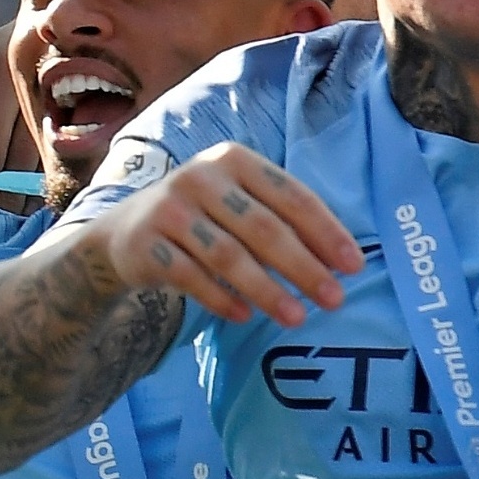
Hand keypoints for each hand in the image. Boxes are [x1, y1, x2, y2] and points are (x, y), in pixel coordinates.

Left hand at [0, 24, 36, 199]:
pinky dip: (39, 177)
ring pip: (20, 153)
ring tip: (5, 214)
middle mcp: (2, 77)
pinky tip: (33, 196)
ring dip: (12, 190)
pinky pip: (49, 148)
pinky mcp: (65, 99)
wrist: (51, 19)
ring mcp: (37, 88)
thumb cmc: (0, 53)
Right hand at [87, 142, 361, 325]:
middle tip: (335, 300)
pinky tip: (245, 317)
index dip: (326, 232)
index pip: (290, 195)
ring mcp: (168, 209)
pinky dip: (221, 298)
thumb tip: (340, 263)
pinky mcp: (144, 242)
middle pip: (262, 227)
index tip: (354, 267)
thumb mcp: (238, 202)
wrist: (124, 232)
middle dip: (303, 267)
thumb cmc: (203, 218)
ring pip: (228, 255)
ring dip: (267, 290)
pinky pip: (191, 276)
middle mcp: (198, 177)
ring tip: (296, 318)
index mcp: (232, 159)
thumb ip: (281, 221)